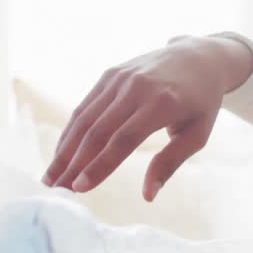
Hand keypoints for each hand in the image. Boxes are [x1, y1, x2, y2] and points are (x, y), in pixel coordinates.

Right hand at [41, 35, 252, 200]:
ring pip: (85, 118)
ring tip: (52, 177)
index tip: (81, 188)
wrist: (199, 57)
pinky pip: (86, 106)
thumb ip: (170, 163)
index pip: (124, 139)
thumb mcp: (197, 135)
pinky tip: (62, 153)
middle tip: (58, 189)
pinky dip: (71, 131)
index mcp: (162, 103)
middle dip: (74, 162)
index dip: (100, 165)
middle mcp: (136, 88)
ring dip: (65, 149)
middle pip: (98, 130)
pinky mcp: (110, 74)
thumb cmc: (201, 103)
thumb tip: (148, 195)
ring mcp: (120, 78)